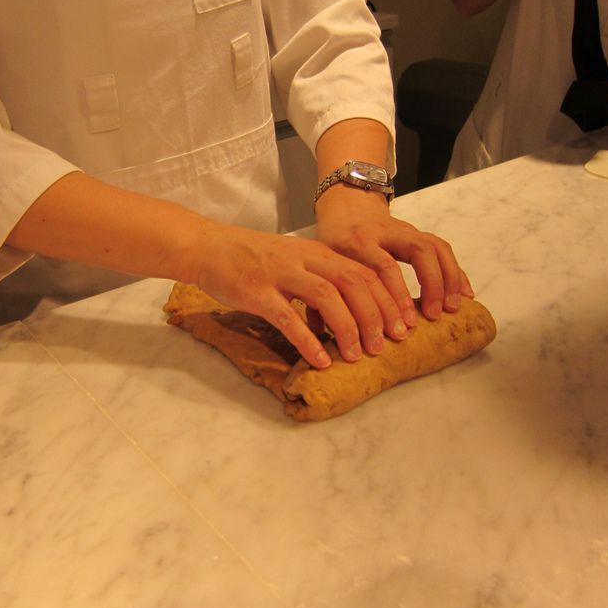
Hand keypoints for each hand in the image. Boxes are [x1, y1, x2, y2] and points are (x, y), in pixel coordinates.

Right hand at [178, 221, 408, 369]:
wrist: (207, 246)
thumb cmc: (251, 257)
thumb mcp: (293, 259)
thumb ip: (320, 278)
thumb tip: (351, 313)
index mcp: (318, 251)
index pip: (364, 272)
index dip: (387, 301)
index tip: (400, 328)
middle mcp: (304, 258)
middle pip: (353, 282)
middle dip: (375, 316)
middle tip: (385, 345)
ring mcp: (280, 273)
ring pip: (327, 296)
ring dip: (347, 328)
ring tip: (356, 355)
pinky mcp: (256, 291)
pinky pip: (288, 317)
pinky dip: (308, 340)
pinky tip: (320, 360)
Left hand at [314, 184, 473, 327]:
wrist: (346, 207)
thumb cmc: (333, 243)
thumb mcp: (325, 263)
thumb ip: (330, 293)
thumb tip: (333, 336)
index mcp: (357, 241)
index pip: (383, 266)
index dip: (396, 297)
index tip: (403, 325)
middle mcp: (385, 232)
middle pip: (418, 250)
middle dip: (430, 284)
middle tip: (433, 316)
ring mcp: (405, 230)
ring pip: (434, 247)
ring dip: (448, 278)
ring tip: (452, 308)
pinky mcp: (418, 234)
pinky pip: (442, 249)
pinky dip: (456, 272)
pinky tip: (464, 294)